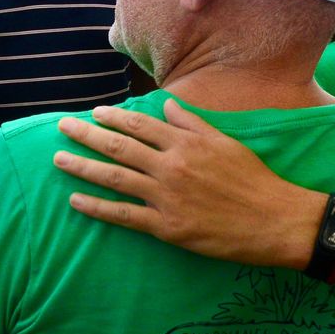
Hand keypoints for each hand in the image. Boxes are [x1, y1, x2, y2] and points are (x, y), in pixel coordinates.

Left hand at [52, 100, 323, 267]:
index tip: (94, 113)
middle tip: (62, 127)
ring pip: (115, 178)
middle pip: (118, 147)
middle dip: (86, 135)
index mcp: (186, 143)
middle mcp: (171, 166)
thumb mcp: (226, 142)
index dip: (114, 118)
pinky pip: (123, 215)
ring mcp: (166, 197)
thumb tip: (168, 106)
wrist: (276, 220)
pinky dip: (97, 207)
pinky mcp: (167, 227)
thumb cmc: (254, 179)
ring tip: (58, 159)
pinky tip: (76, 200)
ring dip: (83, 167)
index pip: (140, 125)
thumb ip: (193, 123)